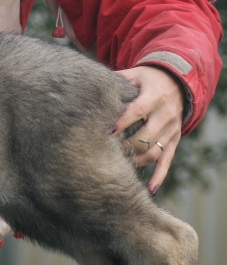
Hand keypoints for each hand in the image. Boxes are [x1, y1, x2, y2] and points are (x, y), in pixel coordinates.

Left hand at [113, 66, 184, 194]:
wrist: (177, 81)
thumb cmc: (146, 80)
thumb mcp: (133, 74)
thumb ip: (115, 81)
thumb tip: (88, 87)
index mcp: (154, 96)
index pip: (137, 111)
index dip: (122, 123)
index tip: (106, 133)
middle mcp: (166, 114)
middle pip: (146, 135)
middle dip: (126, 146)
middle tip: (106, 153)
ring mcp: (172, 129)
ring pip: (154, 151)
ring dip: (136, 161)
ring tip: (118, 167)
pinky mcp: (174, 139)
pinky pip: (167, 160)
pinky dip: (160, 176)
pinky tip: (150, 189)